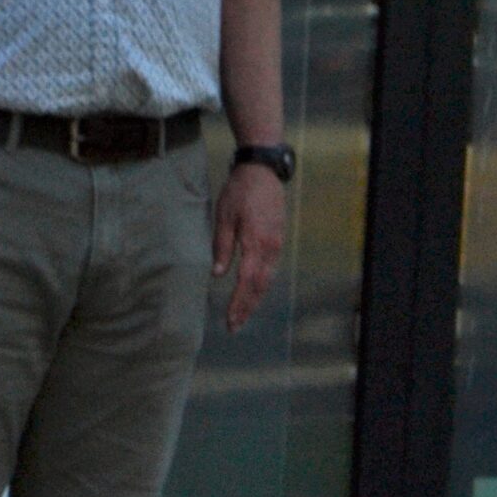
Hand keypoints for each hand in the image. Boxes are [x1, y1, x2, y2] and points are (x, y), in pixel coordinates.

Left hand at [210, 159, 284, 330]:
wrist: (262, 168)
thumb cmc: (239, 190)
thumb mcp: (224, 216)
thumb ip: (222, 246)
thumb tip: (217, 274)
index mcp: (255, 242)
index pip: (246, 281)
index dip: (238, 303)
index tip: (229, 321)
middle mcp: (270, 246)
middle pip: (259, 286)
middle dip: (247, 308)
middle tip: (234, 327)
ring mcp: (277, 243)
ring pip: (267, 279)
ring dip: (255, 299)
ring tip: (243, 316)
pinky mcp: (278, 239)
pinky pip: (271, 268)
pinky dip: (262, 285)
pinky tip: (254, 293)